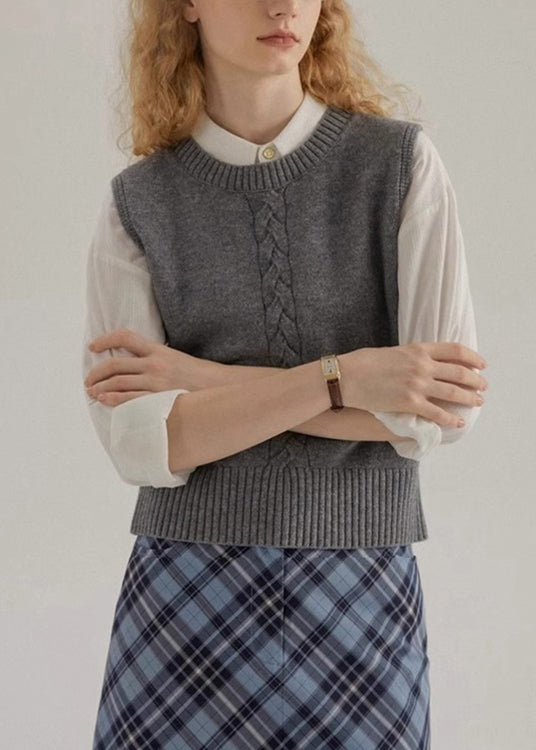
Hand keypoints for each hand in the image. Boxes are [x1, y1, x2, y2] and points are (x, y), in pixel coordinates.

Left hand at [84, 328, 220, 405]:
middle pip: (115, 364)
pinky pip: (130, 399)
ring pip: (119, 382)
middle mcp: (155, 364)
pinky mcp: (159, 398)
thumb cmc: (198, 376)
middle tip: (88, 380)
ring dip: (101, 387)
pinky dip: (113, 399)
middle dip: (97, 372)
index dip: (105, 340)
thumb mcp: (176, 358)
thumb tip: (134, 363)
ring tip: (92, 392)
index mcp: (158, 350)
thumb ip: (155, 358)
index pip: (125, 337)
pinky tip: (104, 400)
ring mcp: (156, 382)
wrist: (218, 388)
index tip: (93, 347)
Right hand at [338, 342, 488, 427]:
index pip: (455, 351)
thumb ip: (411, 356)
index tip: (481, 365)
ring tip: (477, 402)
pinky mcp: (409, 403)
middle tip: (483, 387)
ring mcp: (417, 385)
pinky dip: (451, 419)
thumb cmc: (362, 363)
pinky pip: (437, 413)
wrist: (345, 377)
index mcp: (418, 349)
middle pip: (460, 372)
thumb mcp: (392, 351)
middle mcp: (422, 366)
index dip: (472, 358)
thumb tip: (423, 363)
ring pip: (454, 393)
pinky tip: (457, 422)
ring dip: (469, 399)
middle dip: (476, 381)